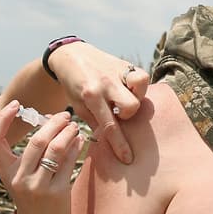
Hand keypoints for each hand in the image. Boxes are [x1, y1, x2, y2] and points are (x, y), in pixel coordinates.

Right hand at [0, 101, 82, 213]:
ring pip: (55, 149)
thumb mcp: (23, 176)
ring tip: (74, 126)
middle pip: (36, 140)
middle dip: (53, 123)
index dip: (1, 119)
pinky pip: (68, 162)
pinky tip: (80, 140)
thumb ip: (32, 152)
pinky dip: (75, 147)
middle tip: (64, 115)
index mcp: (6, 172)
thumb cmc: (32, 198)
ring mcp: (38, 187)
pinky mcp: (57, 193)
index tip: (16, 104)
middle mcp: (19, 178)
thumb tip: (50, 119)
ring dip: (67, 133)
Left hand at [46, 42, 148, 163]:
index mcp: (91, 96)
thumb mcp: (77, 105)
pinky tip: (130, 88)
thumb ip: (94, 121)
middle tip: (118, 112)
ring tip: (125, 98)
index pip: (109, 125)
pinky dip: (139, 85)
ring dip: (136, 97)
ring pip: (141, 86)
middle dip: (127, 114)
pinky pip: (142, 76)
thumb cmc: (73, 85)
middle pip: (131, 106)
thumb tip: (108, 141)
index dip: (120, 144)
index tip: (127, 158)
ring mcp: (117, 71)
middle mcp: (106, 83)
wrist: (70, 55)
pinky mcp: (124, 64)